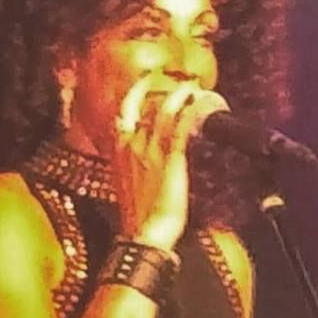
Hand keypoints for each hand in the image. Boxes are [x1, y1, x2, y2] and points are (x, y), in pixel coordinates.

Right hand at [113, 74, 199, 249]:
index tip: (147, 82)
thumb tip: (144, 158)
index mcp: (118, 151)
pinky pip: (181, 125)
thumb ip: (132, 166)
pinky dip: (191, 110)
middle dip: (163, 91)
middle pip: (145, 106)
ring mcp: (150, 150)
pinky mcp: (170, 158)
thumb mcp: (127, 186)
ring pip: (164, 109)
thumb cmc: (139, 217)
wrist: (144, 235)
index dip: (136, 93)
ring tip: (194, 90)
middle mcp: (131, 145)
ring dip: (181, 96)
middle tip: (181, 85)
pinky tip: (199, 103)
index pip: (123, 112)